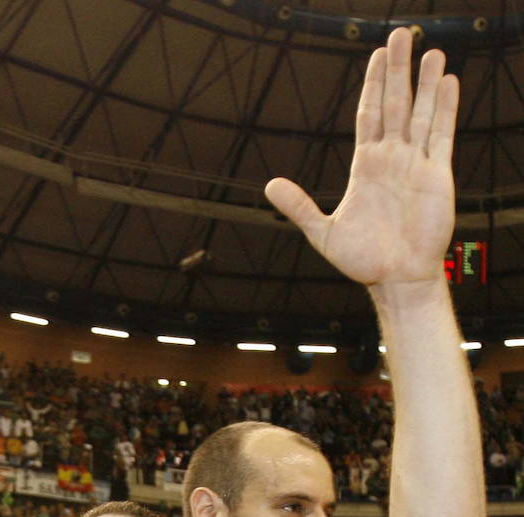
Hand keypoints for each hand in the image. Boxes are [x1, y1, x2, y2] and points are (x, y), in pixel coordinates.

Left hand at [265, 27, 457, 286]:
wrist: (394, 278)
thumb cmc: (361, 260)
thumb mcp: (321, 231)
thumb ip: (298, 206)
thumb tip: (270, 185)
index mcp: (365, 166)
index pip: (369, 115)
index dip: (372, 86)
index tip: (376, 57)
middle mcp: (392, 159)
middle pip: (395, 104)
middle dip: (397, 71)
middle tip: (400, 35)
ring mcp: (415, 164)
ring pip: (421, 114)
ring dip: (426, 83)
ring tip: (430, 51)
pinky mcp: (437, 175)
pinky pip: (441, 135)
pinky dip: (445, 109)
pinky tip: (449, 83)